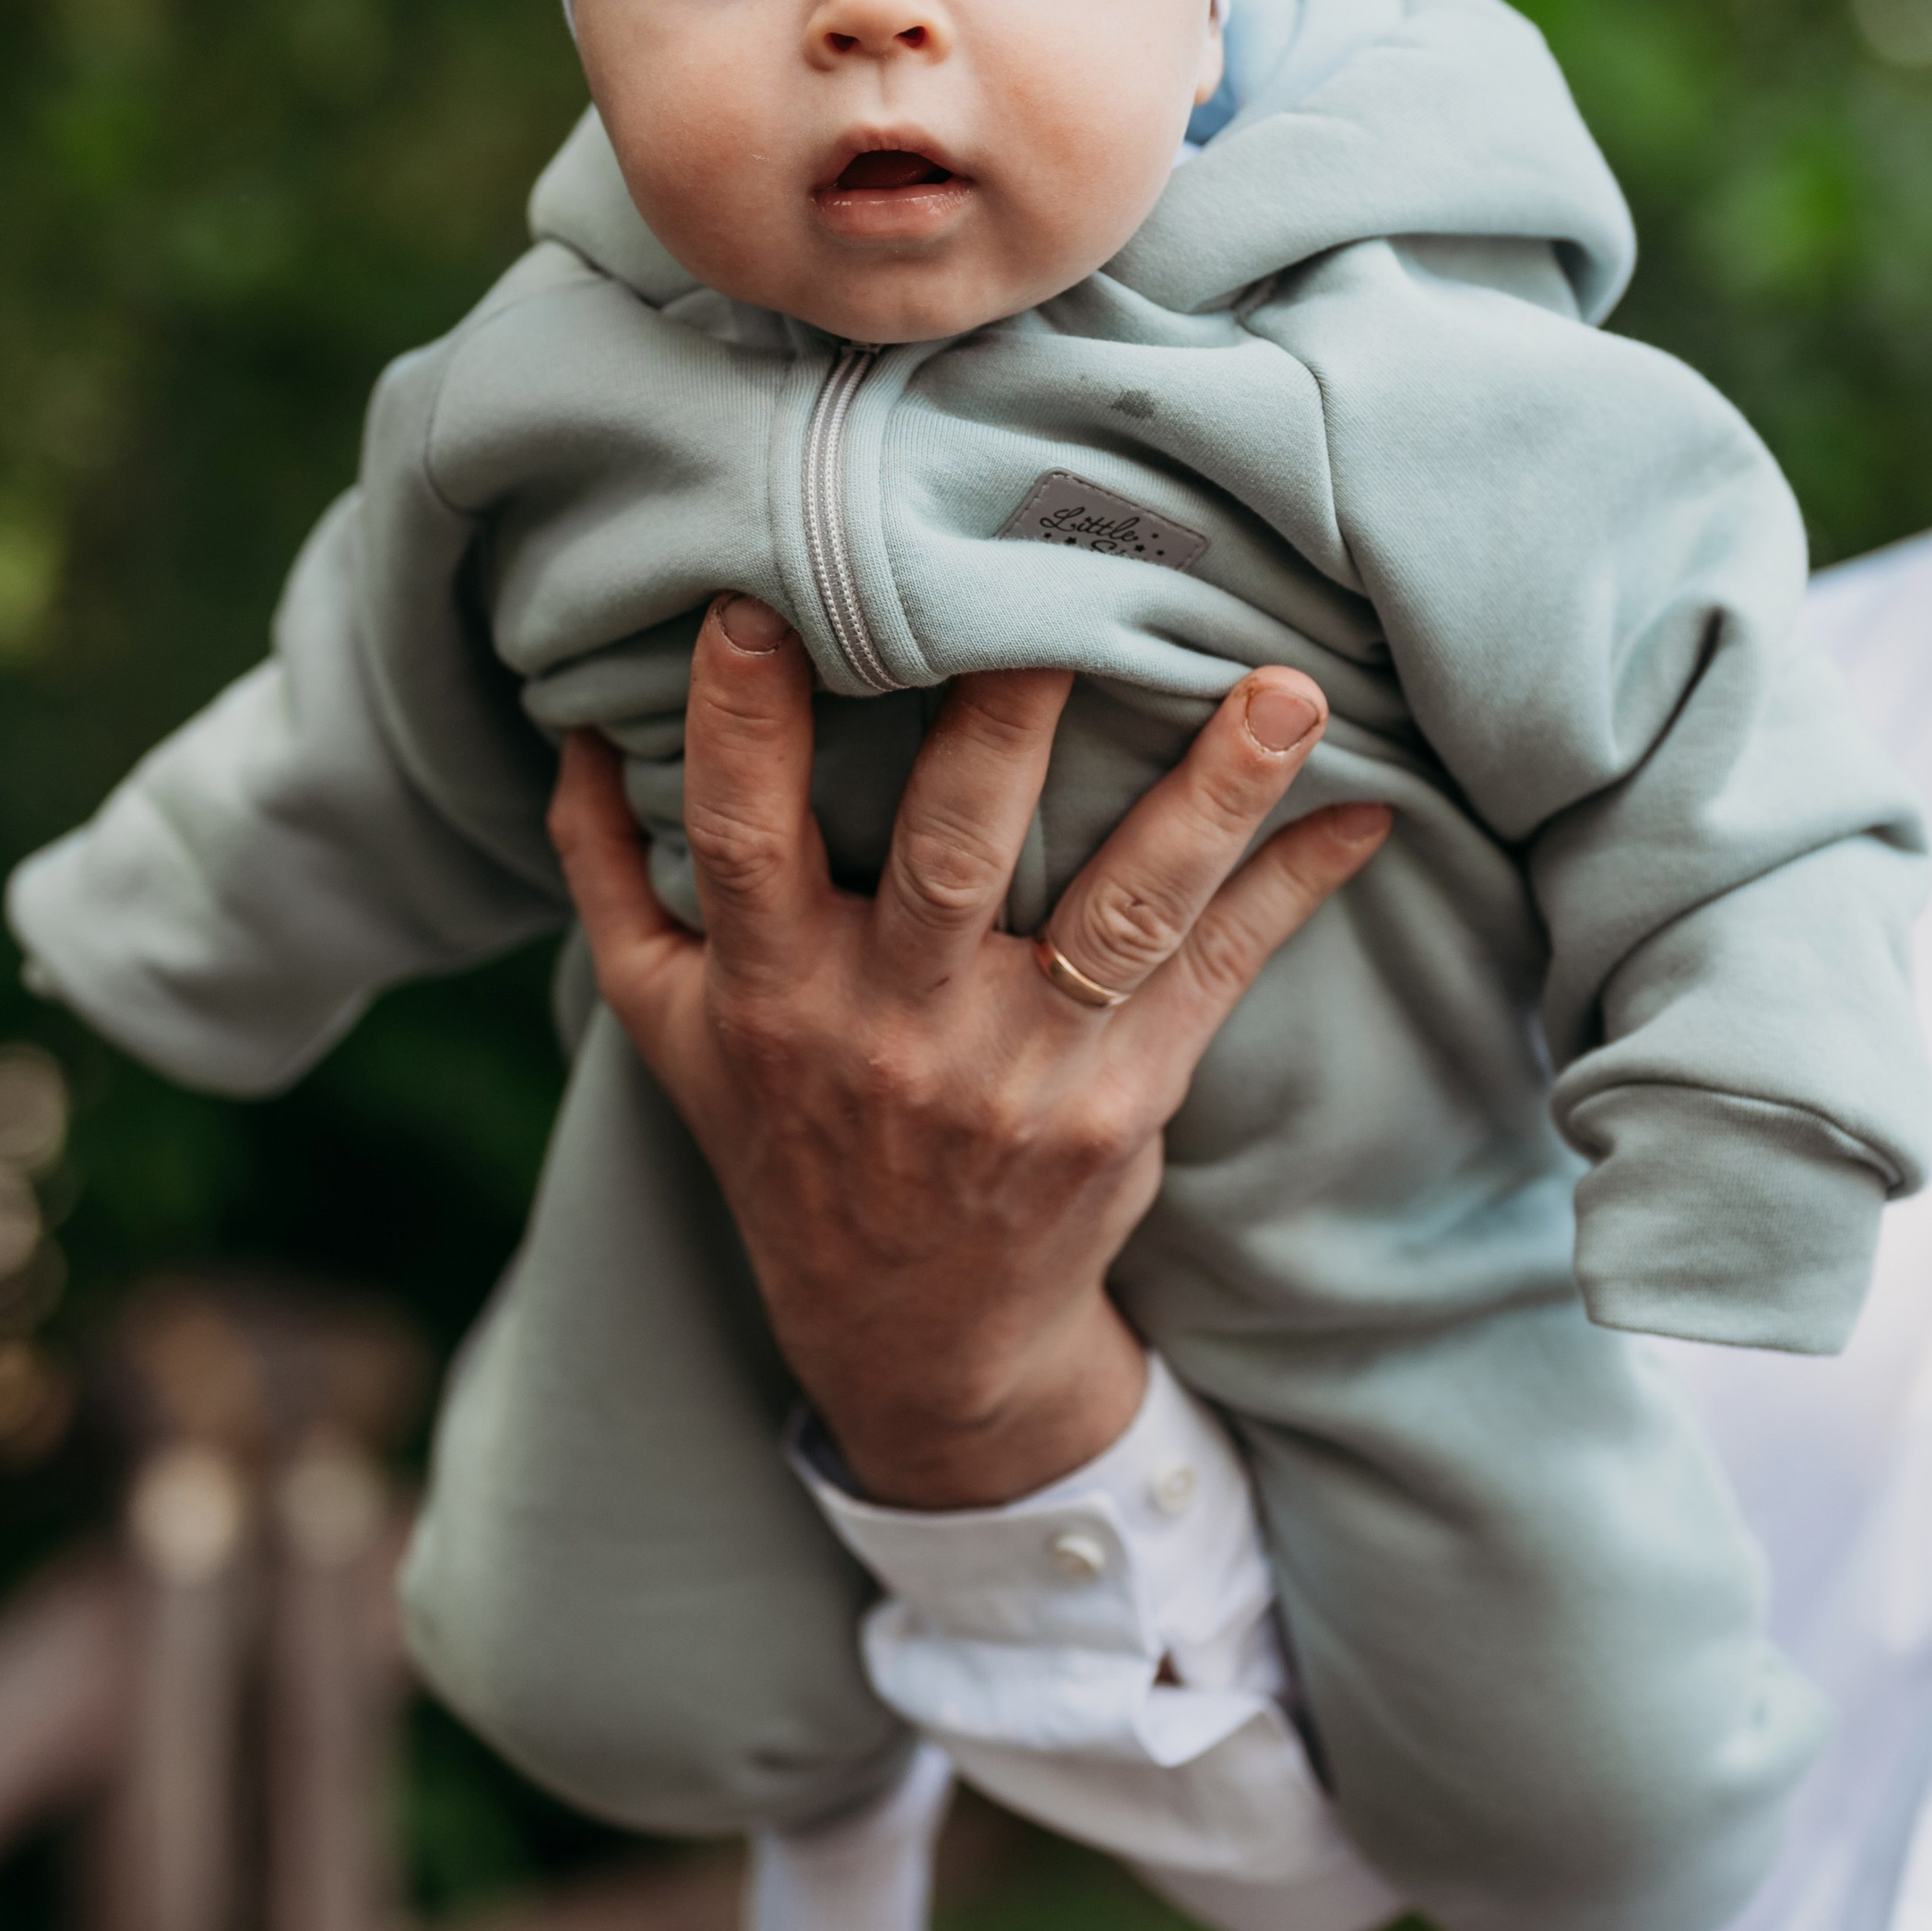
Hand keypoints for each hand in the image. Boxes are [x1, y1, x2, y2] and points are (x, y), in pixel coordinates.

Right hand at [549, 600, 1388, 1509]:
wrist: (912, 1338)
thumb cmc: (784, 1141)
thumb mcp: (666, 1029)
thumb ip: (612, 878)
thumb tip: (565, 727)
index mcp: (773, 992)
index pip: (742, 838)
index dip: (741, 725)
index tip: (758, 603)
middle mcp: (894, 1025)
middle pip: (949, 853)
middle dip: (1002, 724)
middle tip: (1059, 592)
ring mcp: (1021, 1066)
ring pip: (1120, 911)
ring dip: (1208, 796)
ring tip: (1285, 691)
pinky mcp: (1126, 1098)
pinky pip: (1218, 975)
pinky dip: (1294, 890)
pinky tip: (1366, 812)